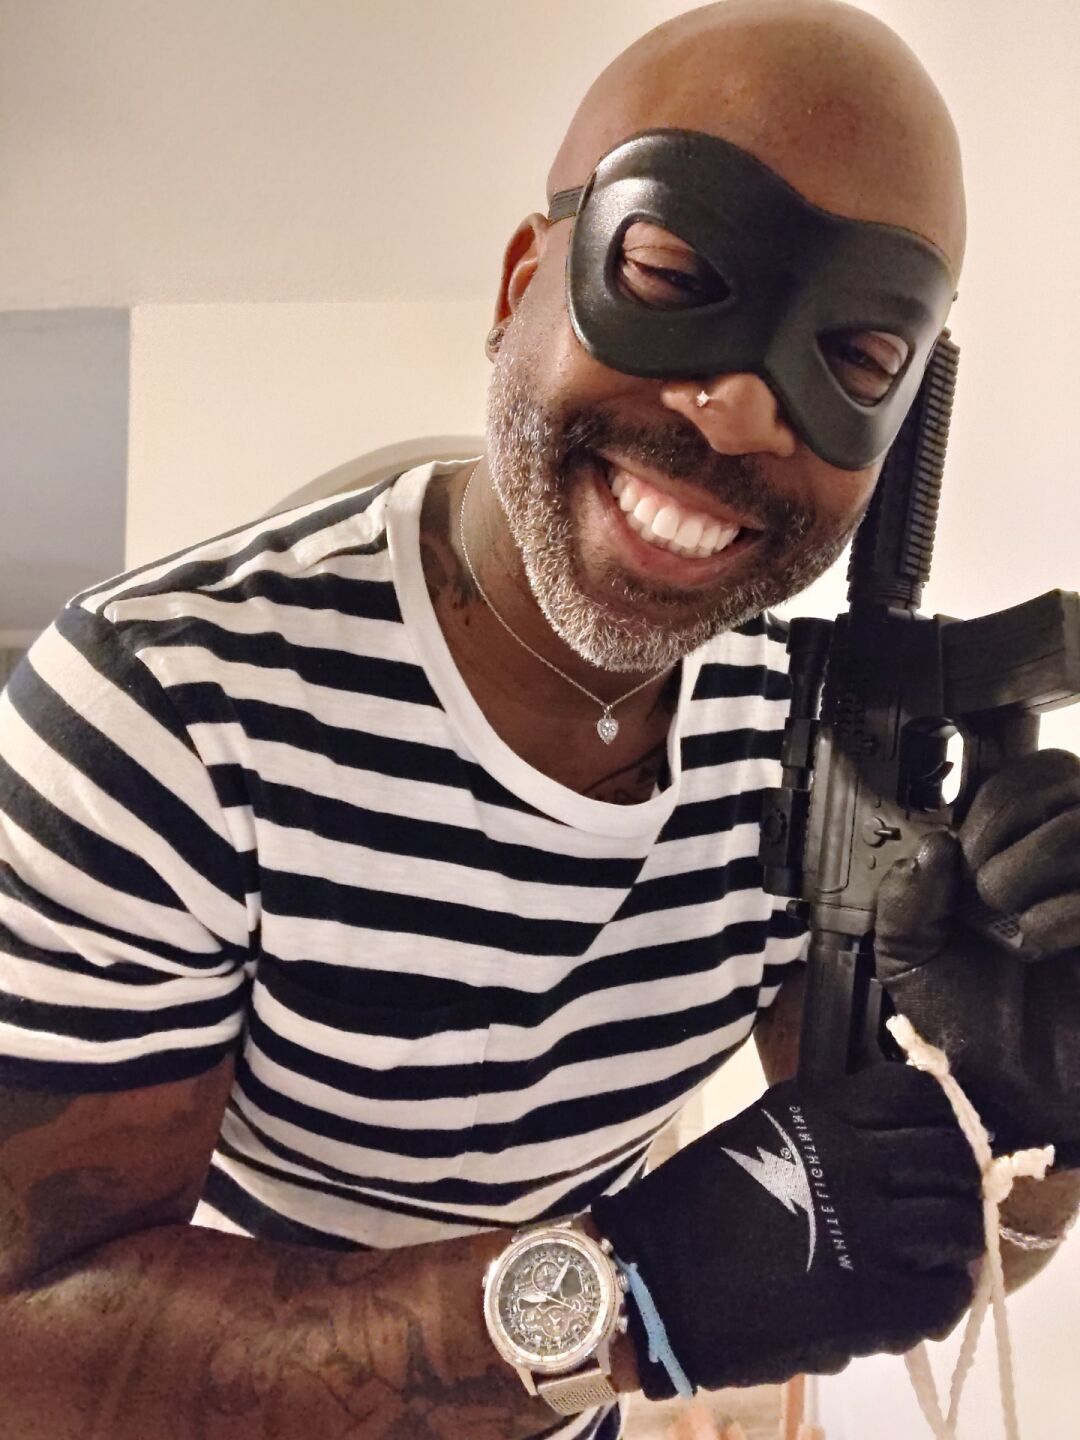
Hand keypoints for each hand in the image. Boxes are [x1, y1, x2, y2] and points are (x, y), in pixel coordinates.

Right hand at [591, 1065, 981, 1396]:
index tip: (934, 1135)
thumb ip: (824, 1122)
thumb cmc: (696, 1202)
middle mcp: (857, 1164)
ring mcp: (870, 1236)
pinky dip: (942, 1296)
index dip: (938, 1115)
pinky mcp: (872, 1304)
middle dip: (957, 1175)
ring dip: (955, 1236)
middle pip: (952, 1158)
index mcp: (824, 1115)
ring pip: (959, 1226)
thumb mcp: (759, 1129)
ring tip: (936, 1250)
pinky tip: (921, 1295)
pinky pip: (943, 1297)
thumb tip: (883, 1132)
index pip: (919, 1097)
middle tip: (944, 1195)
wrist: (656, 1282)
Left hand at [876, 748, 1079, 1163]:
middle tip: (985, 889)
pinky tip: (1038, 946)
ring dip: (1028, 869)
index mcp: (1033, 851)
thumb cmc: (971, 1025)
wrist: (1015, 1101)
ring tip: (1010, 924)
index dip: (998, 801)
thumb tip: (935, 845)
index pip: (1040, 772)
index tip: (965, 851)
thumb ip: (906, 895)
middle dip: (1009, 831)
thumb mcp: (910, 955)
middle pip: (1067, 780)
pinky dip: (1063, 913)